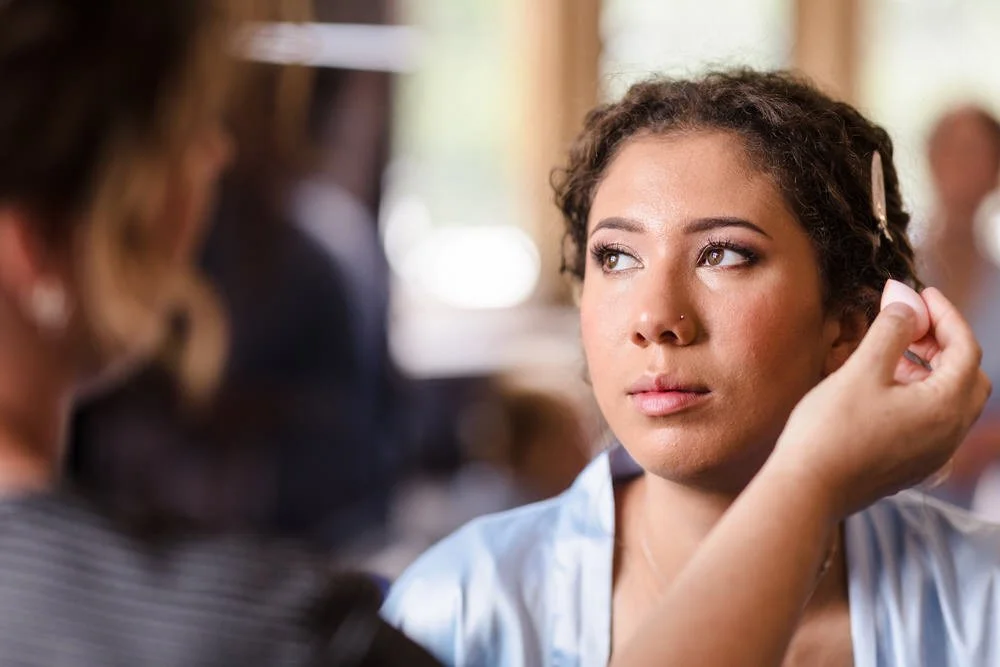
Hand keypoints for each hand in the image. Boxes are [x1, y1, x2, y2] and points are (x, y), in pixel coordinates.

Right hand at [769, 286, 990, 518]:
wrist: (807, 489)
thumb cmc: (831, 432)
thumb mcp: (862, 371)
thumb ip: (891, 331)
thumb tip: (907, 304)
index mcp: (945, 407)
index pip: (965, 348)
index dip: (944, 315)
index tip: (921, 293)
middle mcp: (949, 433)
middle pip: (966, 375)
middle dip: (943, 343)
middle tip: (910, 323)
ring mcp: (932, 453)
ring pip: (949, 400)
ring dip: (930, 369)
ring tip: (891, 351)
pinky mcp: (911, 465)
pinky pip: (931, 421)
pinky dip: (918, 394)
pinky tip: (883, 387)